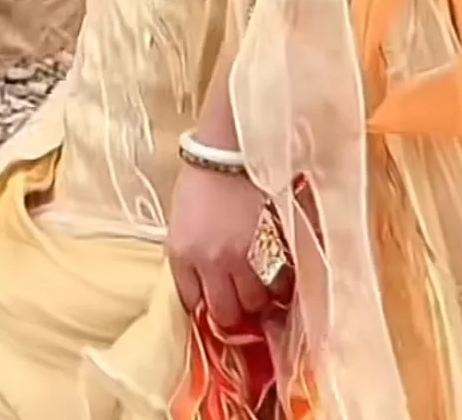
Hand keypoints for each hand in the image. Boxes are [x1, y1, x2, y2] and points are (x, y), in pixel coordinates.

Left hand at [167, 160, 273, 331]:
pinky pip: (280, 280)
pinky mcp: (273, 245)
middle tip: (240, 298)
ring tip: (260, 281)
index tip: (215, 300)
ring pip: (255, 301)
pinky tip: (277, 270)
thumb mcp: (181, 223)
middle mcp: (211, 262)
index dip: (205, 304)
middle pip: (227, 313)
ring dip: (258, 295)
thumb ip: (189, 259)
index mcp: (182, 254)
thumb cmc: (202, 181)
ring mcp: (244, 256)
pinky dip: (280, 281)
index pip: (192, 304)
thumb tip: (203, 290)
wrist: (230, 149)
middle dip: (234, 309)